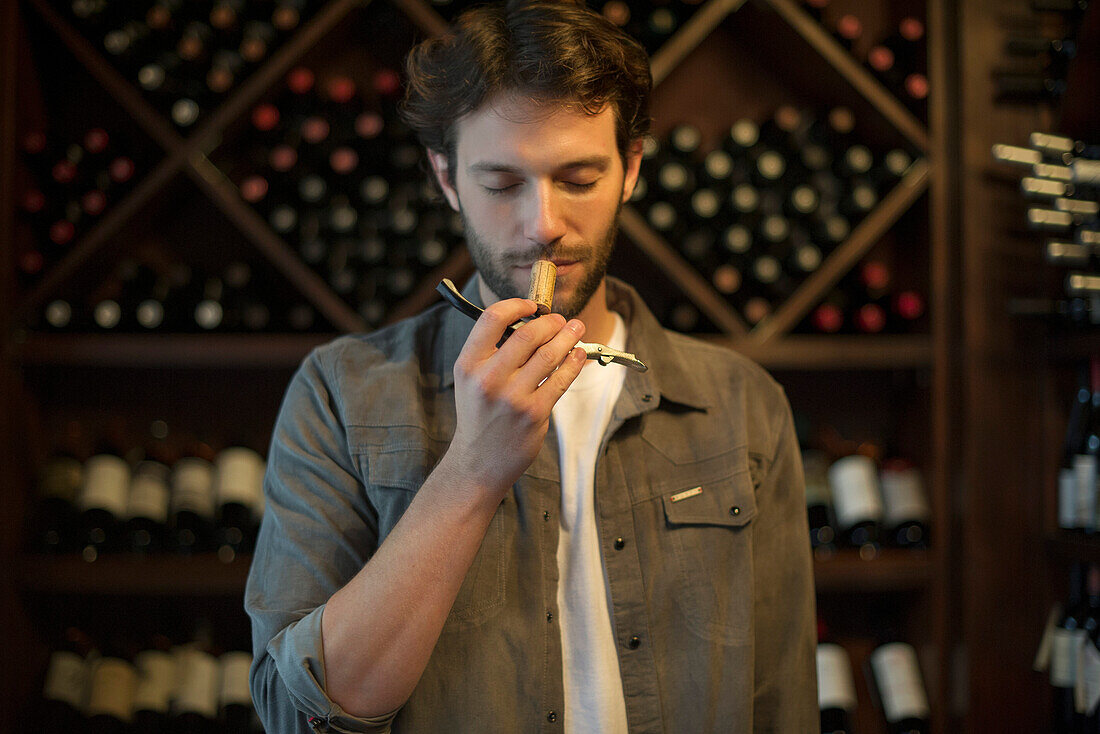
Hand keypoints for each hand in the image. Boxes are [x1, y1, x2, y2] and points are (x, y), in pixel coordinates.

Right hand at [442, 298, 585, 498]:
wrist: (478, 461)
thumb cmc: (479, 416)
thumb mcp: (470, 380)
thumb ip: (491, 352)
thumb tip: (529, 322)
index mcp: (468, 365)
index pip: (492, 319)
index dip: (516, 305)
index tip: (532, 305)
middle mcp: (488, 379)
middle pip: (528, 335)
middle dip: (551, 322)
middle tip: (561, 320)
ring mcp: (512, 397)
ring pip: (549, 355)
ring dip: (568, 337)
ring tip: (576, 329)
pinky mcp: (533, 413)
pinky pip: (560, 380)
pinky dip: (573, 363)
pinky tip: (578, 355)